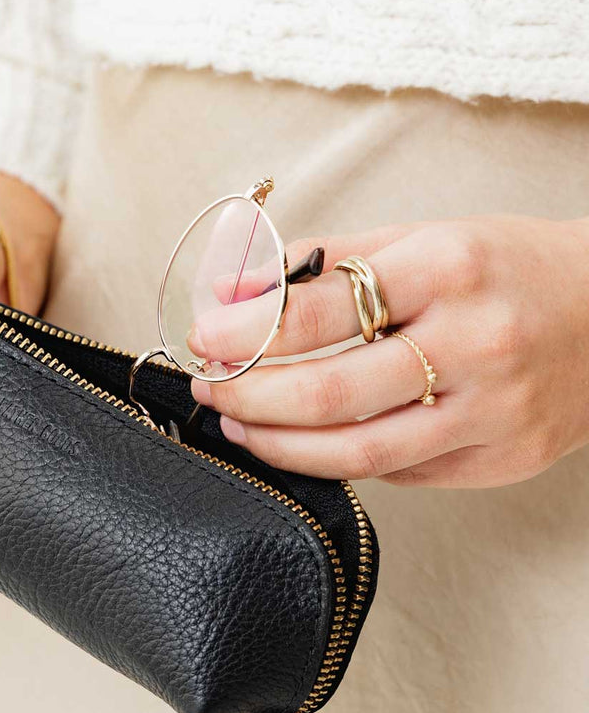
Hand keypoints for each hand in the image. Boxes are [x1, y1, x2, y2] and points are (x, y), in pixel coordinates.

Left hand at [187, 215, 588, 486]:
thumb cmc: (506, 268)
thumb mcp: (421, 239)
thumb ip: (326, 264)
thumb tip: (236, 289)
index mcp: (448, 269)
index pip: (319, 311)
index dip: (245, 330)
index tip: (206, 335)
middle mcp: (476, 343)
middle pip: (329, 393)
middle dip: (249, 394)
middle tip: (210, 385)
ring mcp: (494, 412)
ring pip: (359, 452)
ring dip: (279, 444)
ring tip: (238, 423)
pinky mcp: (501, 458)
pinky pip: (399, 474)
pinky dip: (339, 460)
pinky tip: (305, 442)